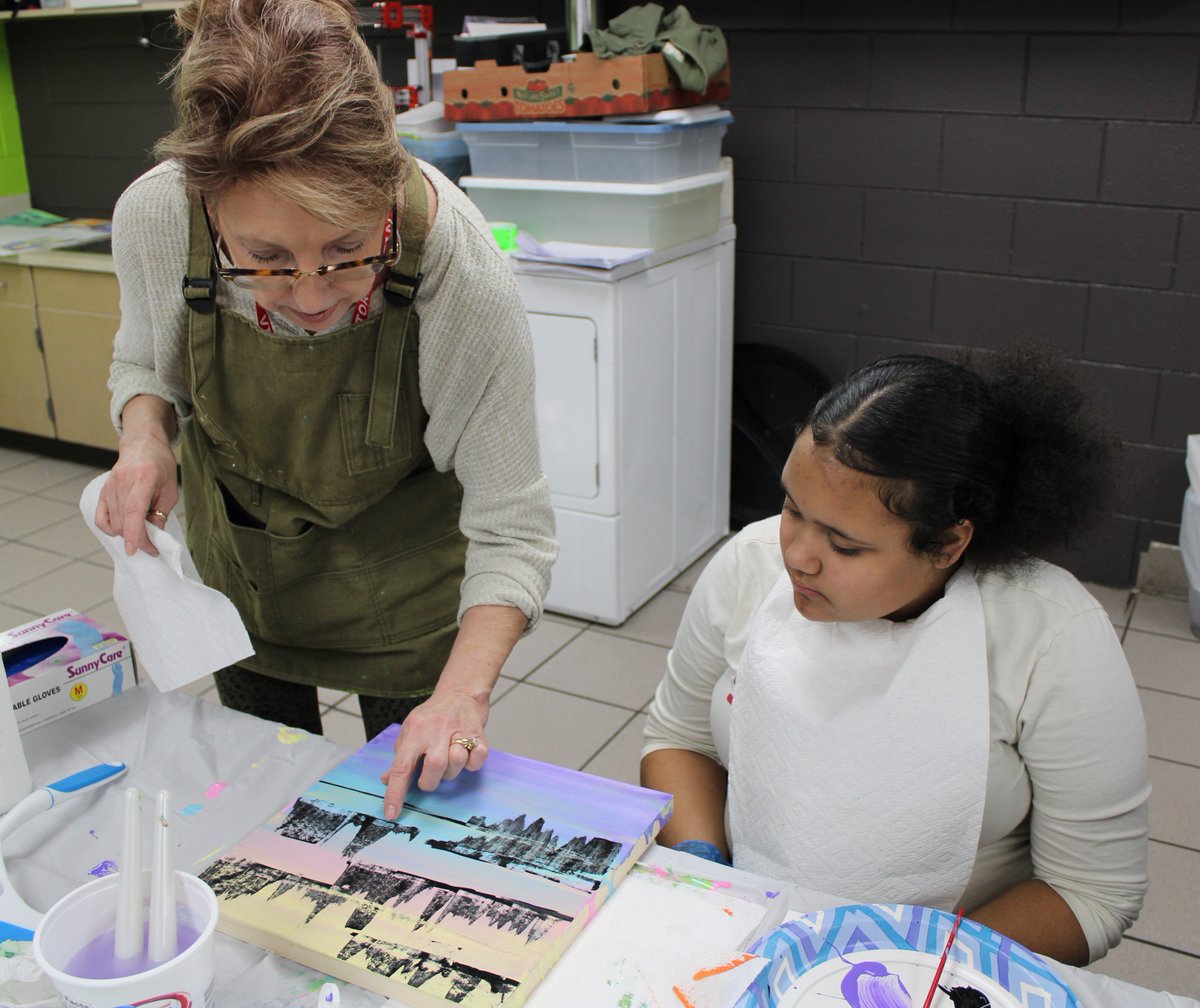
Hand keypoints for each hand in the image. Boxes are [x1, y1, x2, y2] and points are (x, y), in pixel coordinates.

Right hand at [95, 396, 177, 556]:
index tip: (134, 550)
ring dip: (128, 534)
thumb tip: (153, 538)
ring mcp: (108, 487)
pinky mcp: (102, 492)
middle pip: (123, 521)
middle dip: (138, 539)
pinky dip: (111, 529)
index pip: (133, 510)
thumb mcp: (170, 490)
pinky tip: (124, 528)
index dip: (133, 532)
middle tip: (154, 544)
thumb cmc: (160, 467)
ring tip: (144, 529)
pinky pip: (100, 519)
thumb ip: (161, 514)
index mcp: (143, 477)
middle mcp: (121, 482)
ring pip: (113, 523)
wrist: (143, 446)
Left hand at [379, 688, 489, 818]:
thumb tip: (386, 781)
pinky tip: (466, 754)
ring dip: (451, 771)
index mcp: (415, 730)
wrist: (460, 692)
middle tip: (429, 775)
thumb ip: (400, 756)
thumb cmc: (431, 716)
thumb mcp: (409, 730)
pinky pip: (477, 760)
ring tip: (448, 761)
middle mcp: (436, 729)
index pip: (401, 766)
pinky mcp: (479, 734)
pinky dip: (471, 764)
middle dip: (429, 781)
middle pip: (433, 766)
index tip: (392, 813)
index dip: (395, 792)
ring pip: (456, 763)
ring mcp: (459, 730)